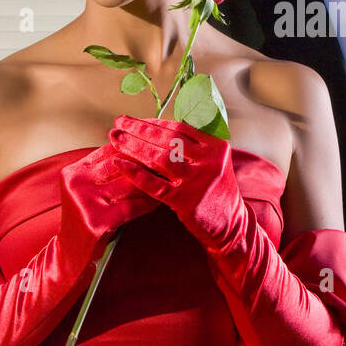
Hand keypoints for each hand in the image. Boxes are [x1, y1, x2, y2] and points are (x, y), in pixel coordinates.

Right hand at [58, 139, 161, 245]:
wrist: (70, 252)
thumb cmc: (84, 217)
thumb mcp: (85, 189)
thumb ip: (102, 170)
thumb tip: (137, 150)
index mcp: (73, 171)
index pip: (109, 151)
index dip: (133, 148)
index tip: (154, 147)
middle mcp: (77, 183)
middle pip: (120, 164)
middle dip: (145, 162)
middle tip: (168, 159)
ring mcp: (86, 202)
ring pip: (129, 184)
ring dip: (152, 181)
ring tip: (167, 178)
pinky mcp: (98, 221)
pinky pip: (133, 207)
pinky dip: (148, 203)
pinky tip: (159, 201)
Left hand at [106, 115, 238, 244]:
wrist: (230, 224)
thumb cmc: (214, 190)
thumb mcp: (213, 162)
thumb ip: (192, 146)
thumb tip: (156, 128)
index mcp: (216, 146)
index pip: (179, 128)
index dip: (154, 123)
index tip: (134, 120)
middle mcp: (208, 161)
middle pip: (168, 139)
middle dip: (139, 128)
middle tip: (118, 123)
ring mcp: (197, 181)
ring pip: (159, 158)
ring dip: (134, 146)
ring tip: (115, 139)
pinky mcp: (185, 201)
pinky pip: (154, 185)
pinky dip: (134, 173)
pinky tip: (119, 164)